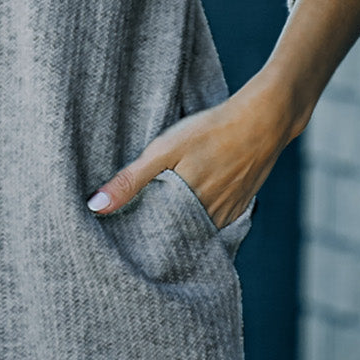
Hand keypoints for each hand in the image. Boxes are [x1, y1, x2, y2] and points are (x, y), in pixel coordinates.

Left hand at [86, 71, 301, 228]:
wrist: (264, 120)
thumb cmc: (211, 131)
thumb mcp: (165, 150)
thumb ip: (131, 180)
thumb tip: (95, 206)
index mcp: (186, 210)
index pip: (154, 238)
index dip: (137, 238)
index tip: (117, 239)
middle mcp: (208, 220)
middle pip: (175, 237)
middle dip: (156, 236)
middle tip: (132, 231)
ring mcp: (228, 214)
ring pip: (195, 230)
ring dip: (179, 227)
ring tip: (157, 218)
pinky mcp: (240, 206)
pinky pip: (214, 222)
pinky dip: (199, 218)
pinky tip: (189, 206)